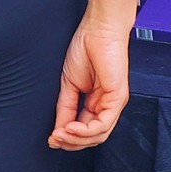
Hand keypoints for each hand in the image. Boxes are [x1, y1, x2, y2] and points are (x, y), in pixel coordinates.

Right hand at [52, 11, 131, 149]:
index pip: (85, 130)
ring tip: (61, 133)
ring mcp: (114, 102)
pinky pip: (103, 124)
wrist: (98, 29)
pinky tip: (71, 127)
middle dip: (71, 142)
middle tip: (55, 139)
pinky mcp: (117, 97)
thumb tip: (59, 129)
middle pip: (92, 137)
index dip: (68, 138)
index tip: (52, 139)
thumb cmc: (87, 48)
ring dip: (76, 138)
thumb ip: (66, 108)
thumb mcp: (69, 84)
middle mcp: (106, 105)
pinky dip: (84, 130)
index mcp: (96, 102)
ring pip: (98, 135)